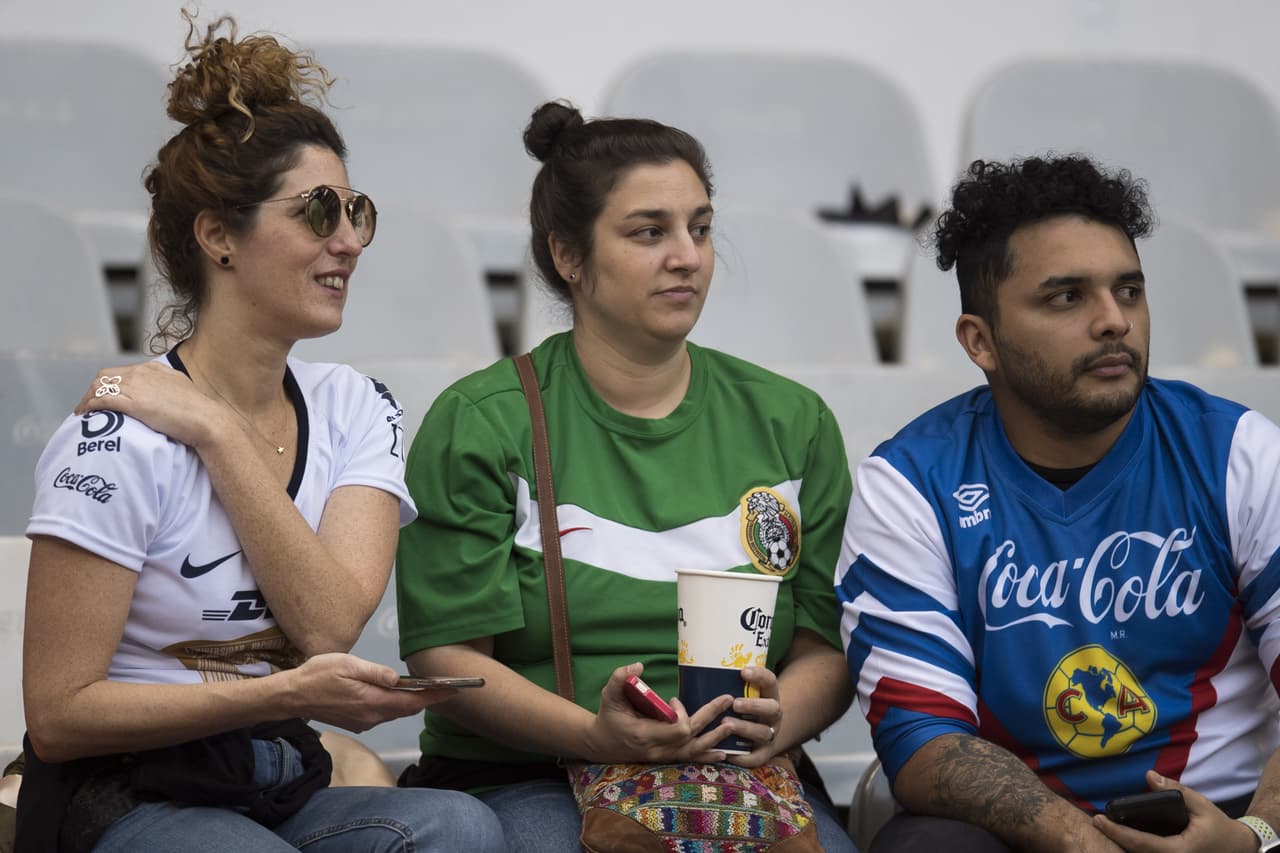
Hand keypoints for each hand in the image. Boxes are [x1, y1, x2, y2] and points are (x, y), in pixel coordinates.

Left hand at [75, 361, 219, 447]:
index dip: (106, 385)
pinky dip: (91, 405)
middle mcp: (141, 374)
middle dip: (92, 391)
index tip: (102, 397)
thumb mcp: (181, 389)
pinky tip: (87, 414)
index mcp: (152, 369)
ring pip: (100, 387)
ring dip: (87, 399)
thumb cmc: (198, 410)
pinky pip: (103, 400)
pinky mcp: (133, 403)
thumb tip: (162, 392)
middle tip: (87, 406)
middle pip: (105, 377)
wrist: (205, 419)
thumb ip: (167, 386)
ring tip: (82, 413)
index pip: (120, 372)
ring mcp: (136, 387)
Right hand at [284, 653, 456, 732]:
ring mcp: (363, 721)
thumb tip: (398, 679)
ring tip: (428, 689)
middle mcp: (370, 716)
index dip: (434, 696)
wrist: (291, 696)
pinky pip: (382, 714)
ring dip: (412, 702)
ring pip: (395, 712)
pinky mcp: (356, 722)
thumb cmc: (318, 675)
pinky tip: (398, 694)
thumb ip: (375, 672)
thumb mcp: (347, 664)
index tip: (453, 690)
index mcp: (371, 701)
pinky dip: (395, 705)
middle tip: (446, 688)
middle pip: (407, 709)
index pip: (411, 701)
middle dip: (428, 699)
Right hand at [586, 662, 732, 762]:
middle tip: (727, 699)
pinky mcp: (667, 758)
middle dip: (710, 717)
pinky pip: (690, 759)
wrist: (603, 744)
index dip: (681, 714)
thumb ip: (620, 678)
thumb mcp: (609, 695)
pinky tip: (724, 752)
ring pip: (694, 751)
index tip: (673, 699)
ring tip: (732, 725)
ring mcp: (663, 757)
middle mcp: (657, 749)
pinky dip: (708, 756)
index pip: (676, 730)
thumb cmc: (608, 716)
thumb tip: (639, 665)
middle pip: (691, 737)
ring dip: (715, 738)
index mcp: (644, 734)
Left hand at [724, 665, 782, 767]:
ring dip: (745, 728)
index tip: (743, 671)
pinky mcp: (763, 754)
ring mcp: (770, 735)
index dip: (759, 676)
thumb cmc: (742, 707)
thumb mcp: (742, 693)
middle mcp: (773, 716)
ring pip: (763, 733)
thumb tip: (693, 674)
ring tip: (726, 724)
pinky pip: (756, 758)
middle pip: (772, 709)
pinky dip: (743, 757)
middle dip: (754, 706)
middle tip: (734, 703)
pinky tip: (728, 754)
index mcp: (769, 695)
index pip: (770, 681)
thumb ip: (726, 685)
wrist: (760, 732)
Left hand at [1093, 771, 1256, 852]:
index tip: (1099, 820)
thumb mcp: (1201, 805)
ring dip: (1123, 842)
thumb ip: (1176, 790)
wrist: (1238, 847)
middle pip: (1136, 852)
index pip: (1141, 842)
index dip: (1117, 832)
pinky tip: (1122, 833)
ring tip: (1105, 825)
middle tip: (1096, 821)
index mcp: (1179, 851)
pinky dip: (1135, 845)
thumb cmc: (1220, 827)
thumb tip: (1150, 776)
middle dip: (1115, 837)